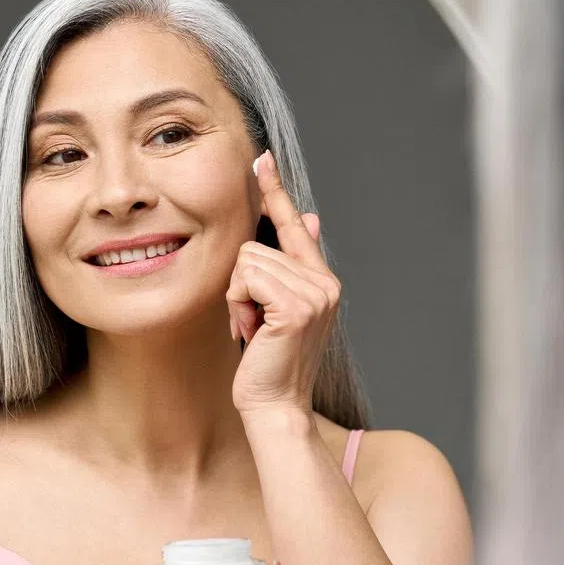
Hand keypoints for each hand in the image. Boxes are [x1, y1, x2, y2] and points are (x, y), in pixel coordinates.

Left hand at [228, 150, 340, 415]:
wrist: (275, 406)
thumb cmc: (268, 363)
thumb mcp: (277, 309)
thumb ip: (291, 266)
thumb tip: (310, 218)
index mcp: (323, 280)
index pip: (294, 225)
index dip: (275, 191)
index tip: (262, 158)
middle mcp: (325, 283)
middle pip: (256, 246)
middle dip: (241, 286)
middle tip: (253, 324)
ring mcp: (315, 294)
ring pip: (247, 262)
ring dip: (237, 298)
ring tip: (253, 330)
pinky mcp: (296, 307)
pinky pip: (246, 279)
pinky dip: (237, 305)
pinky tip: (251, 332)